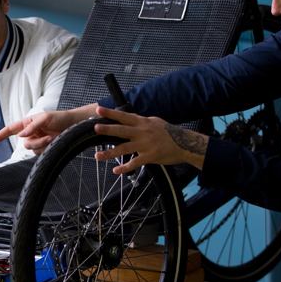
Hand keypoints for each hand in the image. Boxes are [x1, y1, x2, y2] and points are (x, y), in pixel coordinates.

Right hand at [0, 104, 96, 153]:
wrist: (74, 126)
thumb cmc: (60, 118)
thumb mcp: (45, 118)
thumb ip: (32, 126)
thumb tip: (21, 135)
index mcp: (28, 123)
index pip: (11, 130)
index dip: (0, 136)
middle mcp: (31, 133)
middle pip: (25, 143)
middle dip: (36, 141)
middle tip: (48, 137)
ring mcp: (38, 140)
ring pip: (33, 149)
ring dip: (43, 144)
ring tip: (53, 137)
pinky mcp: (45, 147)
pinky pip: (40, 152)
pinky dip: (47, 148)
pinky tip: (54, 141)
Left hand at [92, 106, 206, 173]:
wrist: (185, 144)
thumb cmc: (169, 133)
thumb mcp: (154, 122)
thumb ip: (140, 122)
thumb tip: (129, 118)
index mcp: (143, 122)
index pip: (124, 116)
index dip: (111, 113)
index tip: (99, 110)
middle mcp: (143, 132)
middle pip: (122, 130)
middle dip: (108, 129)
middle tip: (95, 128)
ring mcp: (146, 144)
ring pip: (125, 148)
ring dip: (110, 153)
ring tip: (98, 156)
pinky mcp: (150, 156)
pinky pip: (135, 162)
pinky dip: (125, 167)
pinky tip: (116, 170)